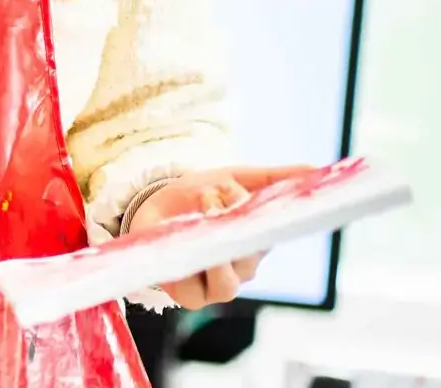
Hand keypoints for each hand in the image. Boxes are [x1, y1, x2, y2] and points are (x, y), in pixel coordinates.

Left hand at [126, 165, 315, 308]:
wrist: (151, 207)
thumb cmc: (197, 196)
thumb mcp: (233, 178)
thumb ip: (272, 178)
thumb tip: (313, 169)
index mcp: (257, 245)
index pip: (271, 238)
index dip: (272, 222)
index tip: (265, 202)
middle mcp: (241, 269)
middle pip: (249, 260)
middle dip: (235, 227)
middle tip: (221, 193)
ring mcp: (216, 285)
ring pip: (227, 282)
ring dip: (213, 248)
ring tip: (201, 211)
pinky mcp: (189, 296)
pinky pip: (195, 291)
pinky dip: (189, 266)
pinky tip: (182, 241)